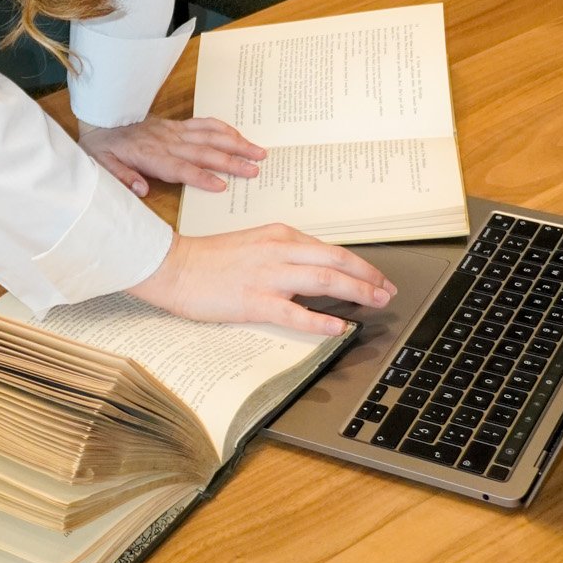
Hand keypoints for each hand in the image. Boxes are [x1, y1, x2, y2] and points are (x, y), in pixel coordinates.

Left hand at [77, 115, 265, 198]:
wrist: (99, 120)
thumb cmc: (103, 149)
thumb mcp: (103, 167)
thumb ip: (123, 178)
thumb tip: (142, 190)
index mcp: (151, 156)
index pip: (181, 168)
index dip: (201, 177)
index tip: (222, 186)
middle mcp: (167, 141)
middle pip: (204, 152)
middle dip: (232, 161)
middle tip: (255, 169)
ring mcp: (174, 131)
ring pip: (210, 135)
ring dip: (235, 143)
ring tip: (258, 151)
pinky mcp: (176, 125)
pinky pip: (203, 124)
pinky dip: (223, 128)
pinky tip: (238, 135)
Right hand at [128, 225, 397, 335]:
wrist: (175, 266)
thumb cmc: (209, 259)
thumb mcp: (253, 244)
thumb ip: (282, 253)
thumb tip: (311, 269)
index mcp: (279, 235)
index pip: (329, 248)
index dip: (358, 264)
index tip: (376, 277)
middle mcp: (279, 250)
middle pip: (335, 260)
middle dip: (367, 276)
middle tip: (388, 290)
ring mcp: (268, 275)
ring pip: (323, 279)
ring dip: (356, 291)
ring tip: (376, 302)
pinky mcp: (255, 300)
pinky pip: (294, 312)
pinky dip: (319, 319)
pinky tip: (337, 326)